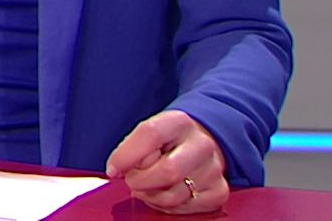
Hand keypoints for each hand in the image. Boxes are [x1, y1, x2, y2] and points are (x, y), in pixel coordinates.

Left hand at [106, 110, 228, 214]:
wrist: (201, 143)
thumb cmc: (168, 141)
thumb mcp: (149, 133)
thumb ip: (132, 147)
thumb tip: (117, 170)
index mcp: (179, 122)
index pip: (150, 135)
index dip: (125, 156)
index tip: (113, 169)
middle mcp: (201, 144)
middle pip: (166, 172)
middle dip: (140, 182)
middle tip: (131, 180)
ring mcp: (213, 169)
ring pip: (173, 196)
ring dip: (150, 196)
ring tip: (147, 187)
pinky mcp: (219, 191)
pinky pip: (185, 208)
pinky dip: (166, 206)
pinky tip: (163, 193)